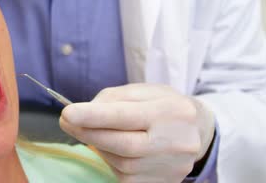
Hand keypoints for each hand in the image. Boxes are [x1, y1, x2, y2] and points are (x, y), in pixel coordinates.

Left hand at [60, 83, 214, 182]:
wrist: (199, 132)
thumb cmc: (164, 106)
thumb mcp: (144, 91)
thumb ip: (113, 98)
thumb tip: (83, 113)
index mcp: (172, 112)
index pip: (127, 116)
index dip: (94, 116)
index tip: (67, 113)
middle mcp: (176, 143)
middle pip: (123, 145)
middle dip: (88, 132)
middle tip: (66, 121)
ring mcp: (171, 168)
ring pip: (121, 162)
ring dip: (99, 146)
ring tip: (95, 131)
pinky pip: (125, 175)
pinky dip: (111, 160)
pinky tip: (112, 148)